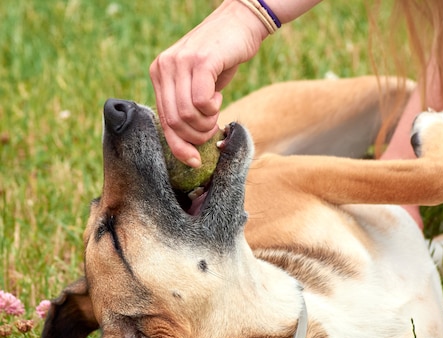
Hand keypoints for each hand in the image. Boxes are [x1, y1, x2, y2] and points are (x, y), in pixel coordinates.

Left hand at [150, 0, 267, 165]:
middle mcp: (163, 67)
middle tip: (213, 127)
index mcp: (158, 74)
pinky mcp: (200, 61)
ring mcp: (180, 63)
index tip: (194, 162)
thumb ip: (186, 107)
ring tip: (216, 110)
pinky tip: (219, 96)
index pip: (163, 122)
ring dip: (207, 123)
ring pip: (187, 115)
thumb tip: (186, 146)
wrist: (239, 25)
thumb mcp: (198, 86)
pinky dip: (213, 108)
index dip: (179, 147)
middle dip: (197, 135)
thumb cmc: (221, 60)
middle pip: (175, 122)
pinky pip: (201, 102)